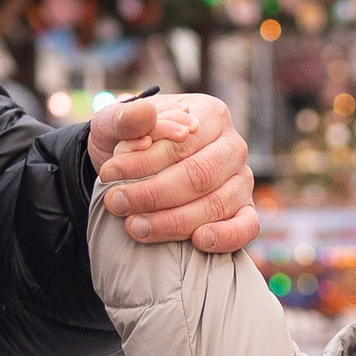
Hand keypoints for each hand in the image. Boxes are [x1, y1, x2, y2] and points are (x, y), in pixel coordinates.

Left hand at [88, 90, 258, 255]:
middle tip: (116, 203)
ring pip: (216, 204)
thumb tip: (143, 114)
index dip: (144, 161)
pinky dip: (225, 237)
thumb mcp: (117, 123)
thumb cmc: (130, 142)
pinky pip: (246, 227)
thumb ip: (125, 117)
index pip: (181, 142)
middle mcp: (233, 146)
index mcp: (210, 115)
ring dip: (173, 221)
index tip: (109, 173)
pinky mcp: (244, 210)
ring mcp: (242, 180)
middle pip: (199, 175)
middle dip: (153, 194)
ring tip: (134, 226)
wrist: (136, 170)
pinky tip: (197, 241)